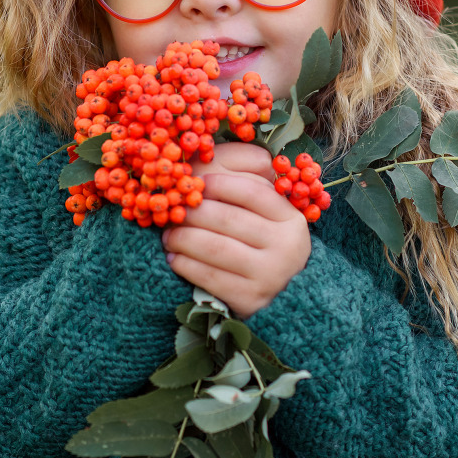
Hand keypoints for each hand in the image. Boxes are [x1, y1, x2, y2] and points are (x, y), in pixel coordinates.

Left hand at [162, 144, 310, 318]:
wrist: (281, 299)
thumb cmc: (261, 245)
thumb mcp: (264, 213)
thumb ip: (246, 180)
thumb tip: (210, 158)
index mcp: (290, 218)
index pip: (252, 192)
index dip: (219, 183)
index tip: (196, 182)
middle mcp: (287, 246)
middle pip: (229, 218)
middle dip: (192, 212)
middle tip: (172, 210)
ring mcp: (270, 275)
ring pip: (215, 248)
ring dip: (183, 238)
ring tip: (167, 236)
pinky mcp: (251, 299)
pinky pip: (209, 276)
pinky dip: (185, 264)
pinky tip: (174, 259)